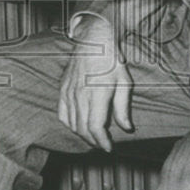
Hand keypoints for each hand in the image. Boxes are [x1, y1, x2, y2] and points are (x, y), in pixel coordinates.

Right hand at [58, 16, 132, 150]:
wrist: (93, 40)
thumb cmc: (112, 61)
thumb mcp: (124, 82)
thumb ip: (123, 107)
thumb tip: (126, 128)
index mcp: (97, 93)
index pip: (96, 127)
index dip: (102, 142)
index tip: (109, 149)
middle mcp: (80, 95)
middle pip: (83, 129)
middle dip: (94, 141)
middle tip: (104, 145)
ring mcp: (69, 92)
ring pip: (72, 124)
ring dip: (83, 135)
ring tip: (94, 137)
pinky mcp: (63, 89)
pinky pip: (62, 114)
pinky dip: (70, 124)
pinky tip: (78, 126)